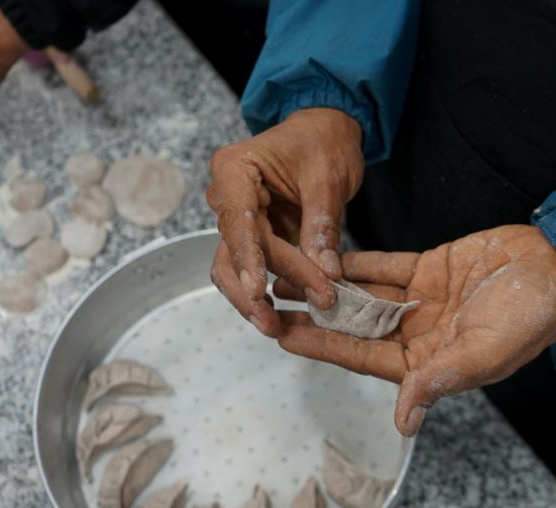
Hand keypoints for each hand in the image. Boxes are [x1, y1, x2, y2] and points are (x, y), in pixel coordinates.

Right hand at [207, 107, 364, 336]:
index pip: (238, 221)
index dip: (248, 259)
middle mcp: (226, 195)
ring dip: (252, 299)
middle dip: (252, 289)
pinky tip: (282, 315)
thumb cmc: (324, 142)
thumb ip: (321, 227)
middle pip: (231, 251)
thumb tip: (325, 274)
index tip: (258, 290)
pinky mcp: (252, 236)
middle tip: (274, 322)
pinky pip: (253, 268)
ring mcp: (236, 217)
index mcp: (235, 170)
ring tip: (274, 327)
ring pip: (232, 267)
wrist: (325, 131)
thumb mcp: (329, 178)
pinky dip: (267, 291)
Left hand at [275, 226, 555, 435]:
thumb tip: (405, 421)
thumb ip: (440, 380)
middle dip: (314, 317)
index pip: (364, 358)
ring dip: (328, 288)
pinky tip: (325, 254)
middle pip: (354, 328)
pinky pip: (385, 265)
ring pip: (364, 296)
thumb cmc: (529, 317)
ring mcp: (422, 301)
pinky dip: (358, 261)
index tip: (286, 336)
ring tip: (287, 276)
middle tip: (269, 305)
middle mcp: (418, 334)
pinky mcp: (429, 268)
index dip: (324, 347)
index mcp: (429, 362)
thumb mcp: (483, 352)